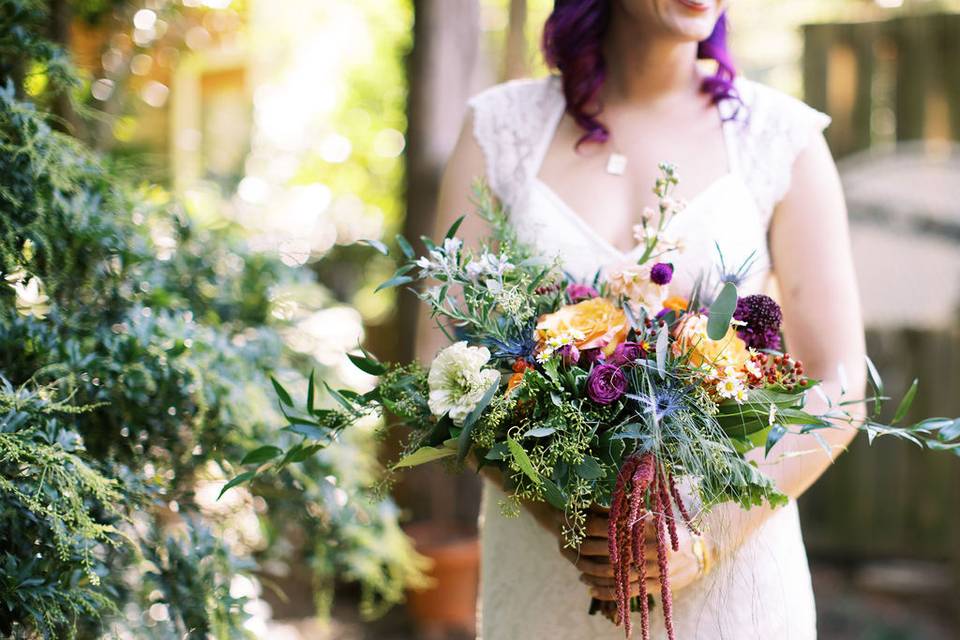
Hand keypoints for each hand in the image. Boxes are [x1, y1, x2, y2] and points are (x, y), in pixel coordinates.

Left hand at [562, 509, 709, 600]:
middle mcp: (655, 550)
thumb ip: (632, 513)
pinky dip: (608, 592)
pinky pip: (628, 592)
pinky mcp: (658, 586)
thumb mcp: (655, 516)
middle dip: (591, 556)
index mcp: (652, 528)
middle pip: (615, 555)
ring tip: (580, 575)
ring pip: (619, 576)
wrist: (703, 550)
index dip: (595, 532)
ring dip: (596, 577)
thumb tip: (600, 505)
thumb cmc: (672, 529)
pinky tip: (592, 589)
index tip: (578, 531)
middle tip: (574, 554)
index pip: (618, 531)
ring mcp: (657, 570)